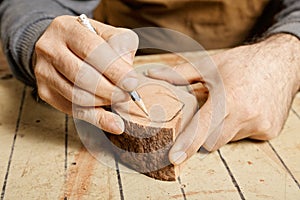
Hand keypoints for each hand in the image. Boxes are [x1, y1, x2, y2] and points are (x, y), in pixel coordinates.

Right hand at [34, 15, 138, 133]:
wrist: (61, 45)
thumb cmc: (90, 41)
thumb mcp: (109, 34)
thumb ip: (121, 47)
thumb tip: (127, 74)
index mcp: (67, 28)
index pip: (92, 51)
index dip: (115, 70)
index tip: (132, 83)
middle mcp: (50, 49)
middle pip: (82, 76)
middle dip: (110, 90)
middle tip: (127, 95)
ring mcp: (44, 71)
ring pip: (77, 96)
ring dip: (104, 103)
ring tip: (119, 99)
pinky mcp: (45, 91)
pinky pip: (72, 109)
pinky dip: (96, 117)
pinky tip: (112, 122)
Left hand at [148, 34, 299, 164]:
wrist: (282, 63)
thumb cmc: (243, 62)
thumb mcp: (210, 64)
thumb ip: (179, 73)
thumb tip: (152, 75)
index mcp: (229, 97)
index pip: (203, 127)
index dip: (188, 143)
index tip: (175, 157)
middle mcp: (246, 115)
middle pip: (213, 140)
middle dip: (204, 133)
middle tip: (206, 114)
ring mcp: (260, 125)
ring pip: (227, 139)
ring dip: (221, 128)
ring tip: (228, 107)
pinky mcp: (269, 131)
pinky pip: (243, 137)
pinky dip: (237, 128)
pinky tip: (243, 110)